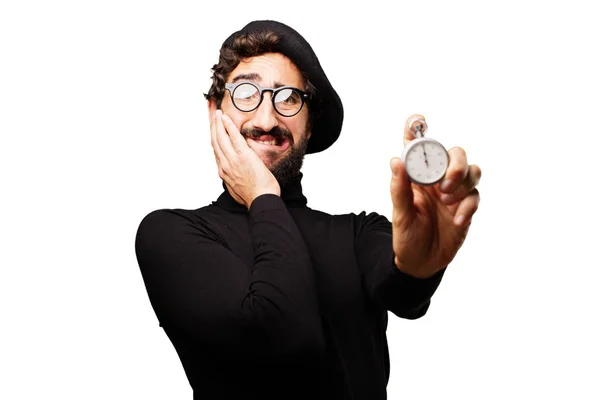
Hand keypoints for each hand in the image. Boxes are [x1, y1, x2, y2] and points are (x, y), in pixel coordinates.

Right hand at [210, 109, 279, 207]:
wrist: (261, 201)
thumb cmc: (254, 196)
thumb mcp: (237, 187)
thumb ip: (234, 176)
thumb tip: (234, 172)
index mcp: (223, 171)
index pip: (215, 149)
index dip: (212, 136)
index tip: (212, 127)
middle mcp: (224, 164)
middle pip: (214, 140)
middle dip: (211, 125)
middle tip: (210, 113)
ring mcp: (232, 160)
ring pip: (220, 137)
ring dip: (217, 122)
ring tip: (216, 112)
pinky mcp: (243, 156)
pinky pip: (233, 138)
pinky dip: (228, 126)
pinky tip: (225, 117)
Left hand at [390, 115, 480, 277]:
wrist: (421, 264)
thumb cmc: (407, 237)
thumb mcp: (399, 215)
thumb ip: (399, 188)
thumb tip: (395, 161)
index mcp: (418, 178)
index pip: (419, 149)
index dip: (418, 131)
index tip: (418, 119)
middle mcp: (438, 180)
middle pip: (456, 154)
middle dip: (455, 163)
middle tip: (446, 183)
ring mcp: (455, 193)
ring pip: (472, 171)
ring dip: (463, 183)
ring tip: (448, 202)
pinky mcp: (466, 208)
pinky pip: (475, 197)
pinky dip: (468, 207)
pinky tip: (456, 221)